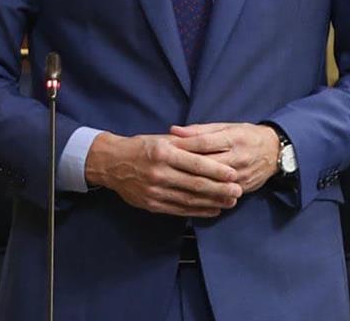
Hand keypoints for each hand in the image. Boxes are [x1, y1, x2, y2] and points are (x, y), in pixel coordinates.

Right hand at [84, 132, 241, 216]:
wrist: (111, 164)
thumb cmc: (141, 147)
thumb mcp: (162, 139)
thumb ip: (186, 143)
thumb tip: (212, 147)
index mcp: (163, 153)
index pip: (196, 164)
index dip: (217, 171)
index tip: (233, 174)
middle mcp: (159, 173)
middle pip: (195, 184)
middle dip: (219, 190)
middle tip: (238, 192)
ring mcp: (154, 191)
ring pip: (189, 200)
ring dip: (212, 202)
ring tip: (230, 202)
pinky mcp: (152, 204)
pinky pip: (179, 210)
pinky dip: (197, 211)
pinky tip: (212, 210)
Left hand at [169, 123, 280, 192]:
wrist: (275, 151)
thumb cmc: (247, 135)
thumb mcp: (227, 126)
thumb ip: (200, 130)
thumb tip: (174, 131)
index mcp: (234, 138)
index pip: (204, 143)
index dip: (184, 145)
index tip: (166, 147)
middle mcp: (238, 157)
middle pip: (206, 165)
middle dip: (183, 167)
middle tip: (163, 169)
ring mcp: (241, 175)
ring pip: (212, 183)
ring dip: (191, 184)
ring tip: (171, 185)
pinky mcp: (243, 188)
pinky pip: (220, 194)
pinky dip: (204, 196)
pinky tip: (189, 196)